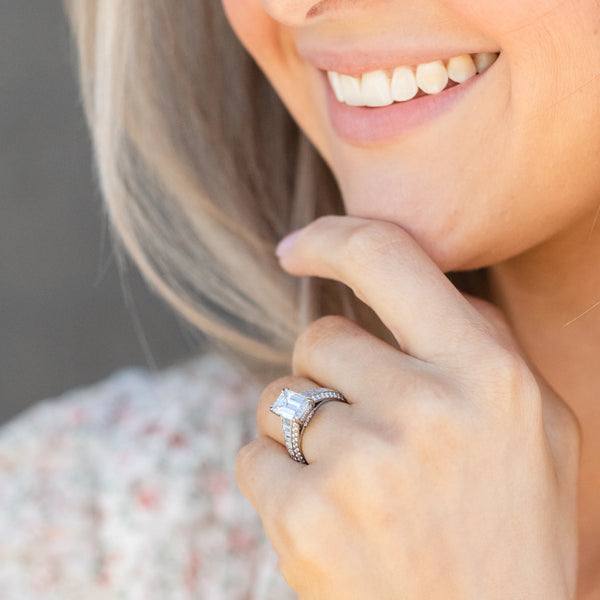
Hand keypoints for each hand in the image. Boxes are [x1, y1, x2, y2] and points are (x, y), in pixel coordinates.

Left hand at [236, 216, 580, 599]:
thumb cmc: (513, 532)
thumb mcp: (540, 431)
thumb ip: (488, 345)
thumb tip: (431, 286)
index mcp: (486, 375)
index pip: (388, 259)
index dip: (333, 238)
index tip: (298, 246)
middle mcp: (423, 409)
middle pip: (319, 340)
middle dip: (331, 376)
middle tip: (368, 431)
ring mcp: (359, 465)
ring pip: (279, 399)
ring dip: (301, 430)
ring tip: (353, 485)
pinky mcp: (304, 518)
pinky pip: (253, 457)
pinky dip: (277, 478)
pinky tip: (327, 518)